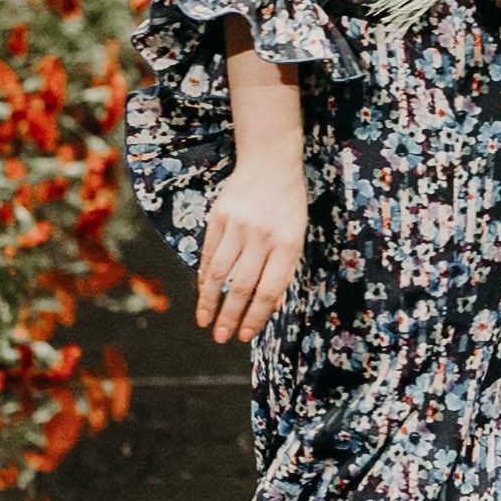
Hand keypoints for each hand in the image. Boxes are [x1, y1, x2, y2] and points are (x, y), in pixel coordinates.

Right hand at [195, 150, 303, 344]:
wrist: (270, 161)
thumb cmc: (288, 205)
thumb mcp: (297, 235)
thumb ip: (282, 269)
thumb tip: (265, 308)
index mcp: (288, 244)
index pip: (269, 290)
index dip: (256, 317)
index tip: (245, 336)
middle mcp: (262, 236)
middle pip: (242, 286)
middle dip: (231, 317)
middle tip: (222, 338)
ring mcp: (238, 226)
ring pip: (220, 273)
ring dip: (209, 302)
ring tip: (204, 321)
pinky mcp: (218, 216)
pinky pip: (209, 254)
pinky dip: (204, 277)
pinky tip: (203, 293)